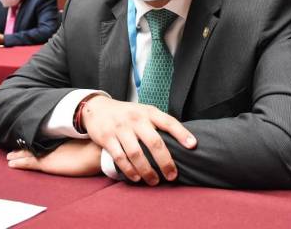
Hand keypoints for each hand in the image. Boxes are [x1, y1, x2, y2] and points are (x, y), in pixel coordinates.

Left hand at [7, 140, 101, 176]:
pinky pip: (28, 163)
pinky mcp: (47, 164)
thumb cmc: (96, 148)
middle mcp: (54, 145)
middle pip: (35, 146)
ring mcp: (49, 154)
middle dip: (24, 148)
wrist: (96, 151)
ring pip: (29, 154)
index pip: (46, 141)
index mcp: (63, 141)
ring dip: (18, 155)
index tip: (29, 140)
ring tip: (9, 156)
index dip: (36, 141)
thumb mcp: (89, 144)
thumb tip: (88, 145)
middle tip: (13, 149)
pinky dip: (19, 163)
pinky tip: (11, 164)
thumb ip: (83, 144)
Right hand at [81, 96, 196, 184]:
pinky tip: (136, 178)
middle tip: (172, 176)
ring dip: (147, 171)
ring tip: (154, 181)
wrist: (97, 108)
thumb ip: (159, 123)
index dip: (182, 133)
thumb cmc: (128, 114)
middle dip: (165, 162)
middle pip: (154, 143)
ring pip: (137, 154)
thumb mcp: (144, 111)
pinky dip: (129, 170)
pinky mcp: (107, 138)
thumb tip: (182, 141)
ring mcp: (121, 128)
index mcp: (149, 112)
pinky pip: (120, 158)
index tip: (193, 146)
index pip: (169, 122)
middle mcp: (136, 119)